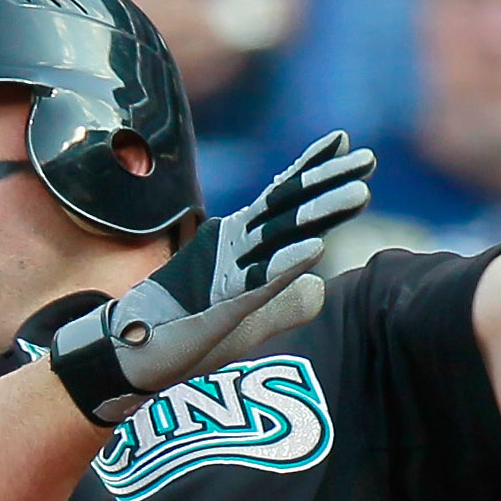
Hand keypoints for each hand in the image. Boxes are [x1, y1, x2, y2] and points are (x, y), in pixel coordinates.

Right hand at [33, 127, 374, 425]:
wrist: (131, 354)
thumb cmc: (187, 333)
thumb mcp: (250, 320)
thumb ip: (286, 302)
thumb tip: (321, 287)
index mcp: (241, 245)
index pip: (285, 202)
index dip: (316, 171)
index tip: (352, 146)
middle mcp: (232, 246)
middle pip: (288, 207)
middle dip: (328, 181)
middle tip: (369, 158)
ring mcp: (223, 271)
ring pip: (278, 235)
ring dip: (319, 213)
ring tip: (358, 192)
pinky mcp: (215, 305)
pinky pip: (256, 282)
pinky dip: (286, 265)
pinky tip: (316, 248)